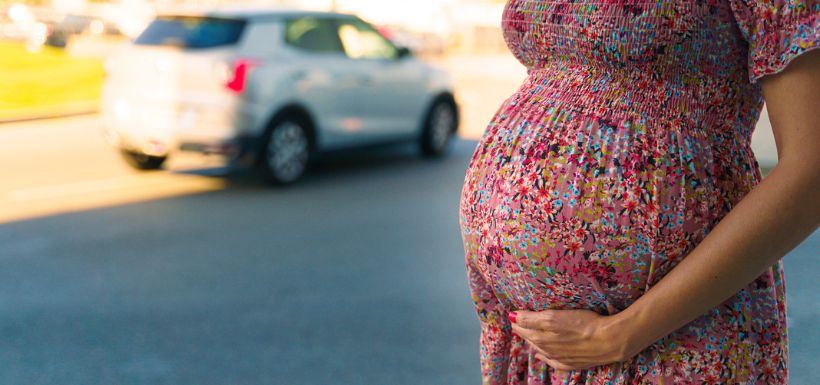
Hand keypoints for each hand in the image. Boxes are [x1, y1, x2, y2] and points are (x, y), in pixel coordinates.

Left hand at [508, 309, 634, 370]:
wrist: (610, 341)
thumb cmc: (584, 323)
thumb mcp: (554, 317)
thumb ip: (531, 318)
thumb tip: (512, 317)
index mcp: (542, 335)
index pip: (523, 325)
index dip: (517, 319)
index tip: (513, 313)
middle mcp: (548, 347)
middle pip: (529, 337)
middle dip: (522, 329)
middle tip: (517, 322)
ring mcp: (559, 356)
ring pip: (539, 348)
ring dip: (531, 340)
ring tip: (526, 334)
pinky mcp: (571, 363)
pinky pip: (552, 361)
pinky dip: (544, 357)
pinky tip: (540, 355)